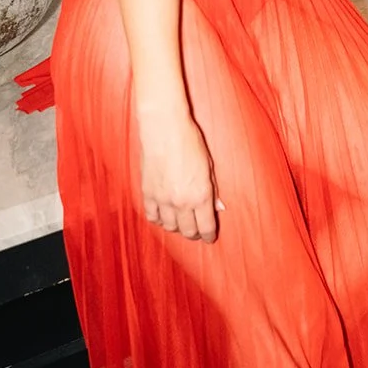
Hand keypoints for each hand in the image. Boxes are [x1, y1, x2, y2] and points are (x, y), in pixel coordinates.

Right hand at [138, 110, 217, 241]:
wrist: (164, 130)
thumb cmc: (190, 142)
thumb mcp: (209, 165)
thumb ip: (213, 189)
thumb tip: (219, 207)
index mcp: (201, 195)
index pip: (206, 227)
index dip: (209, 236)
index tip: (210, 238)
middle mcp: (182, 202)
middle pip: (188, 231)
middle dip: (194, 234)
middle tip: (197, 231)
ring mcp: (163, 200)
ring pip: (170, 227)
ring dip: (176, 227)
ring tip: (181, 222)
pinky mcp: (148, 194)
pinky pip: (152, 216)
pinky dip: (159, 219)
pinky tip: (164, 215)